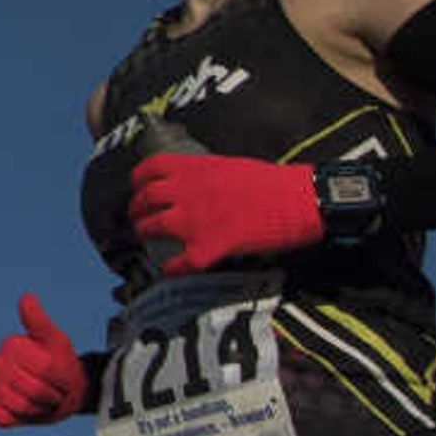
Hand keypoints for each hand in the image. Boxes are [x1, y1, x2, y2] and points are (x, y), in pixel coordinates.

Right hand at [0, 295, 87, 427]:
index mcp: (11, 345)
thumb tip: (26, 297)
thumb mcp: (56, 341)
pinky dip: (20, 418)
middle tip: (52, 389)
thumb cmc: (61, 364)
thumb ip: (39, 321)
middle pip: (31, 388)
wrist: (62, 392)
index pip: (43, 367)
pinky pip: (4, 418)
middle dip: (49, 394)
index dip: (58, 376)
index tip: (60, 374)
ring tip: (41, 400)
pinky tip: (25, 409)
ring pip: (19, 405)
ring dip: (37, 408)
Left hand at [126, 152, 322, 272]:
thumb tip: (191, 183)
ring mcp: (195, 219)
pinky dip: (172, 268)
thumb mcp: (230, 166)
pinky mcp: (210, 246)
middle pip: (145, 200)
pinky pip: (180, 262)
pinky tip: (171, 269)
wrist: (299, 201)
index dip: (138, 181)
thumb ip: (204, 174)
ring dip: (145, 234)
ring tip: (147, 238)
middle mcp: (186, 191)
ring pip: (153, 228)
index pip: (149, 169)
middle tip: (139, 218)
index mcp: (193, 167)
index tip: (138, 188)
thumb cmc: (272, 183)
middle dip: (137, 211)